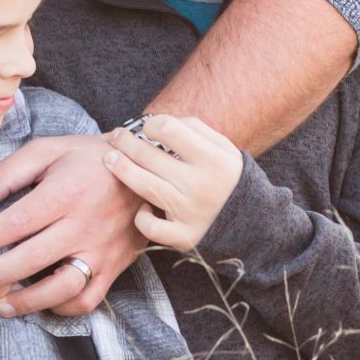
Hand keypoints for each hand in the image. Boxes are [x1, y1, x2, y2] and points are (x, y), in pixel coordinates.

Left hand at [0, 135, 149, 317]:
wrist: (147, 169)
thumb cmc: (90, 158)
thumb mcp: (49, 150)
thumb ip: (8, 173)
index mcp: (65, 192)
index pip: (16, 223)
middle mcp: (84, 224)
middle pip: (32, 259)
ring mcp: (102, 249)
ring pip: (62, 288)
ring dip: (27, 302)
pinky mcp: (115, 266)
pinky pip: (88, 299)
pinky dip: (63, 307)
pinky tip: (41, 304)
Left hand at [104, 115, 243, 251]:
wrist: (250, 220)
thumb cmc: (227, 176)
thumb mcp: (223, 147)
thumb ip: (193, 129)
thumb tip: (157, 123)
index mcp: (213, 159)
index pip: (170, 130)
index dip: (152, 125)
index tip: (148, 128)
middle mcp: (201, 185)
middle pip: (150, 157)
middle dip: (126, 142)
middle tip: (116, 137)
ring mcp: (190, 212)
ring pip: (145, 186)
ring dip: (121, 169)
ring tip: (109, 158)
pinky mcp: (183, 236)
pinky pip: (151, 227)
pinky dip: (141, 217)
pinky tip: (141, 206)